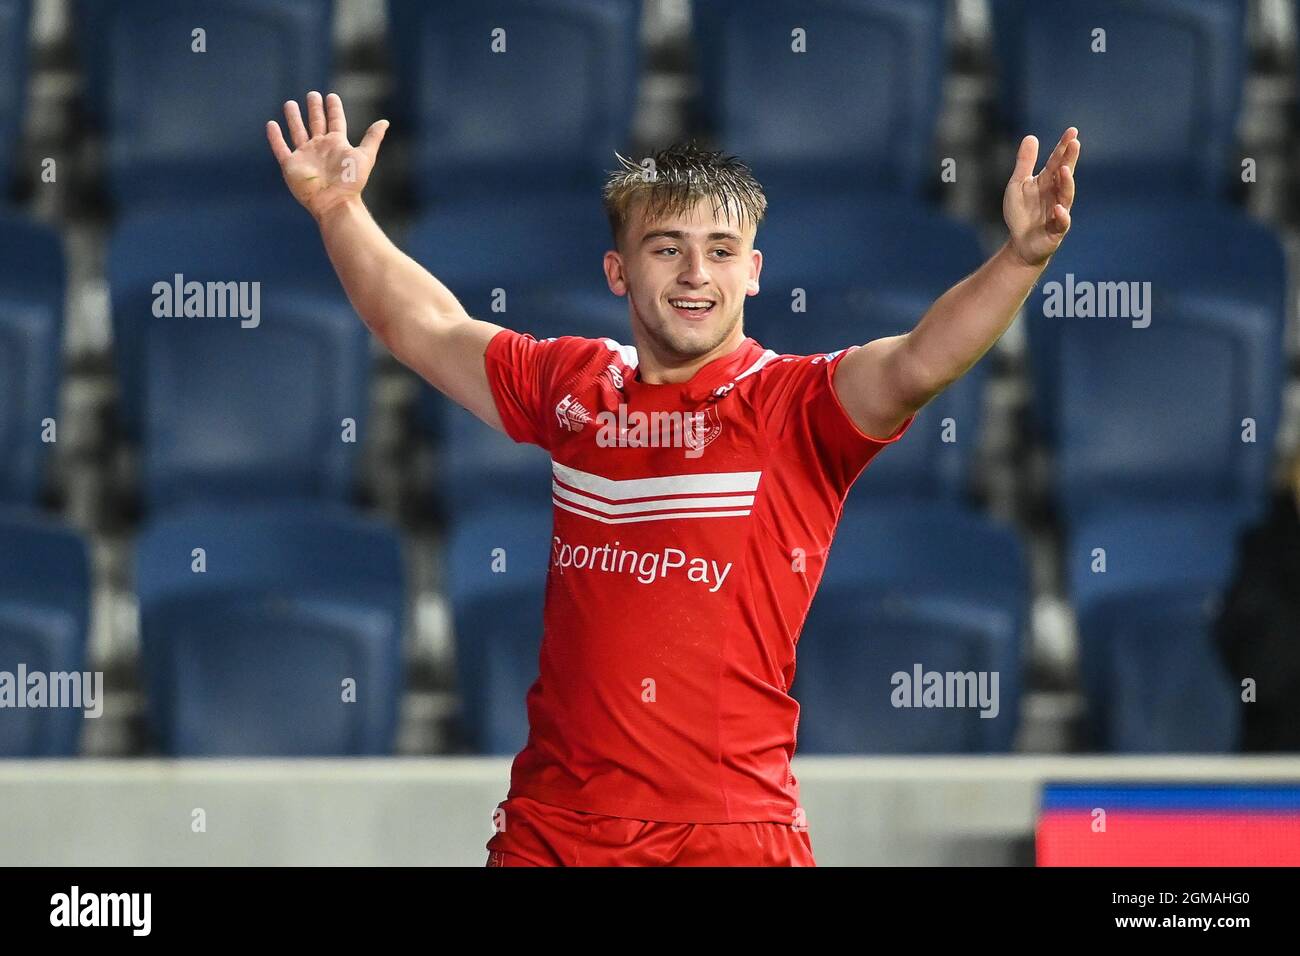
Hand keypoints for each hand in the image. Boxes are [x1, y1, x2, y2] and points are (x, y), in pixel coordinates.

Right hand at [266, 91, 388, 220]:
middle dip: (314, 109)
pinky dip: (275, 137)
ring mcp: (305, 156)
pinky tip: (271, 125)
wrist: (335, 203)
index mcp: (337, 144)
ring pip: (297, 132)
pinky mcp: (291, 165)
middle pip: (316, 123)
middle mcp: (320, 147)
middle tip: (312, 94)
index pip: (335, 121)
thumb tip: (385, 121)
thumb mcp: (365, 156)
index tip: (331, 96)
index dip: (333, 109)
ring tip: (289, 103)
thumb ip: (373, 138)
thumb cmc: (351, 182)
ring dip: (294, 118)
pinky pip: (281, 148)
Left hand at [1003, 127, 1079, 266]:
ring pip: (1066, 195)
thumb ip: (1025, 163)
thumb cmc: (1021, 213)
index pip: (1057, 160)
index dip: (1064, 147)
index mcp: (1047, 181)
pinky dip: (1061, 215)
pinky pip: (1062, 222)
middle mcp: (1056, 193)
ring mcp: (1059, 210)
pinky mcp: (1057, 229)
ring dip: (1066, 182)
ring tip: (1064, 170)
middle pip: (1065, 174)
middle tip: (1075, 143)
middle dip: (1070, 159)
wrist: (1021, 243)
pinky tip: (1058, 208)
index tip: (1072, 131)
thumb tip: (1031, 137)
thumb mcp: (1018, 185)